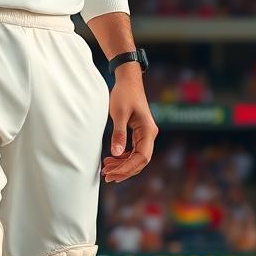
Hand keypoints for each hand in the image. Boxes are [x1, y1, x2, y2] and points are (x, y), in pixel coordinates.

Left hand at [101, 68, 158, 183]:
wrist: (128, 79)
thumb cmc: (124, 94)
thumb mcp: (119, 113)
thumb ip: (118, 133)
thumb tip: (115, 154)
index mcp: (148, 131)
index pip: (142, 157)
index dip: (127, 168)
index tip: (112, 173)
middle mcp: (149, 135)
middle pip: (140, 161)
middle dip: (124, 170)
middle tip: (106, 176)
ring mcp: (145, 134)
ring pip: (136, 157)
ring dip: (122, 164)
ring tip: (106, 169)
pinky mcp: (139, 133)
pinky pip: (133, 150)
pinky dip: (123, 156)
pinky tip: (111, 158)